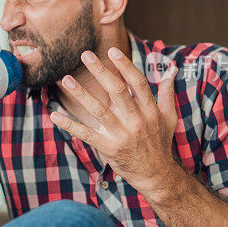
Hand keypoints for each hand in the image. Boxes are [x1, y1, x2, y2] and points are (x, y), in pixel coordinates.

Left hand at [50, 48, 179, 196]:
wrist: (156, 175)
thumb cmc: (160, 143)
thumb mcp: (169, 117)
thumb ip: (167, 92)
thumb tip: (172, 69)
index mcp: (150, 111)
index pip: (137, 83)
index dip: (124, 65)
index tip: (112, 50)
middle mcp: (136, 121)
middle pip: (117, 91)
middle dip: (100, 71)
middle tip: (85, 54)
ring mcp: (121, 135)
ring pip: (98, 110)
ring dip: (81, 94)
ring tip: (66, 79)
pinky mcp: (108, 147)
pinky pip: (86, 133)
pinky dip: (69, 124)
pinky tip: (55, 115)